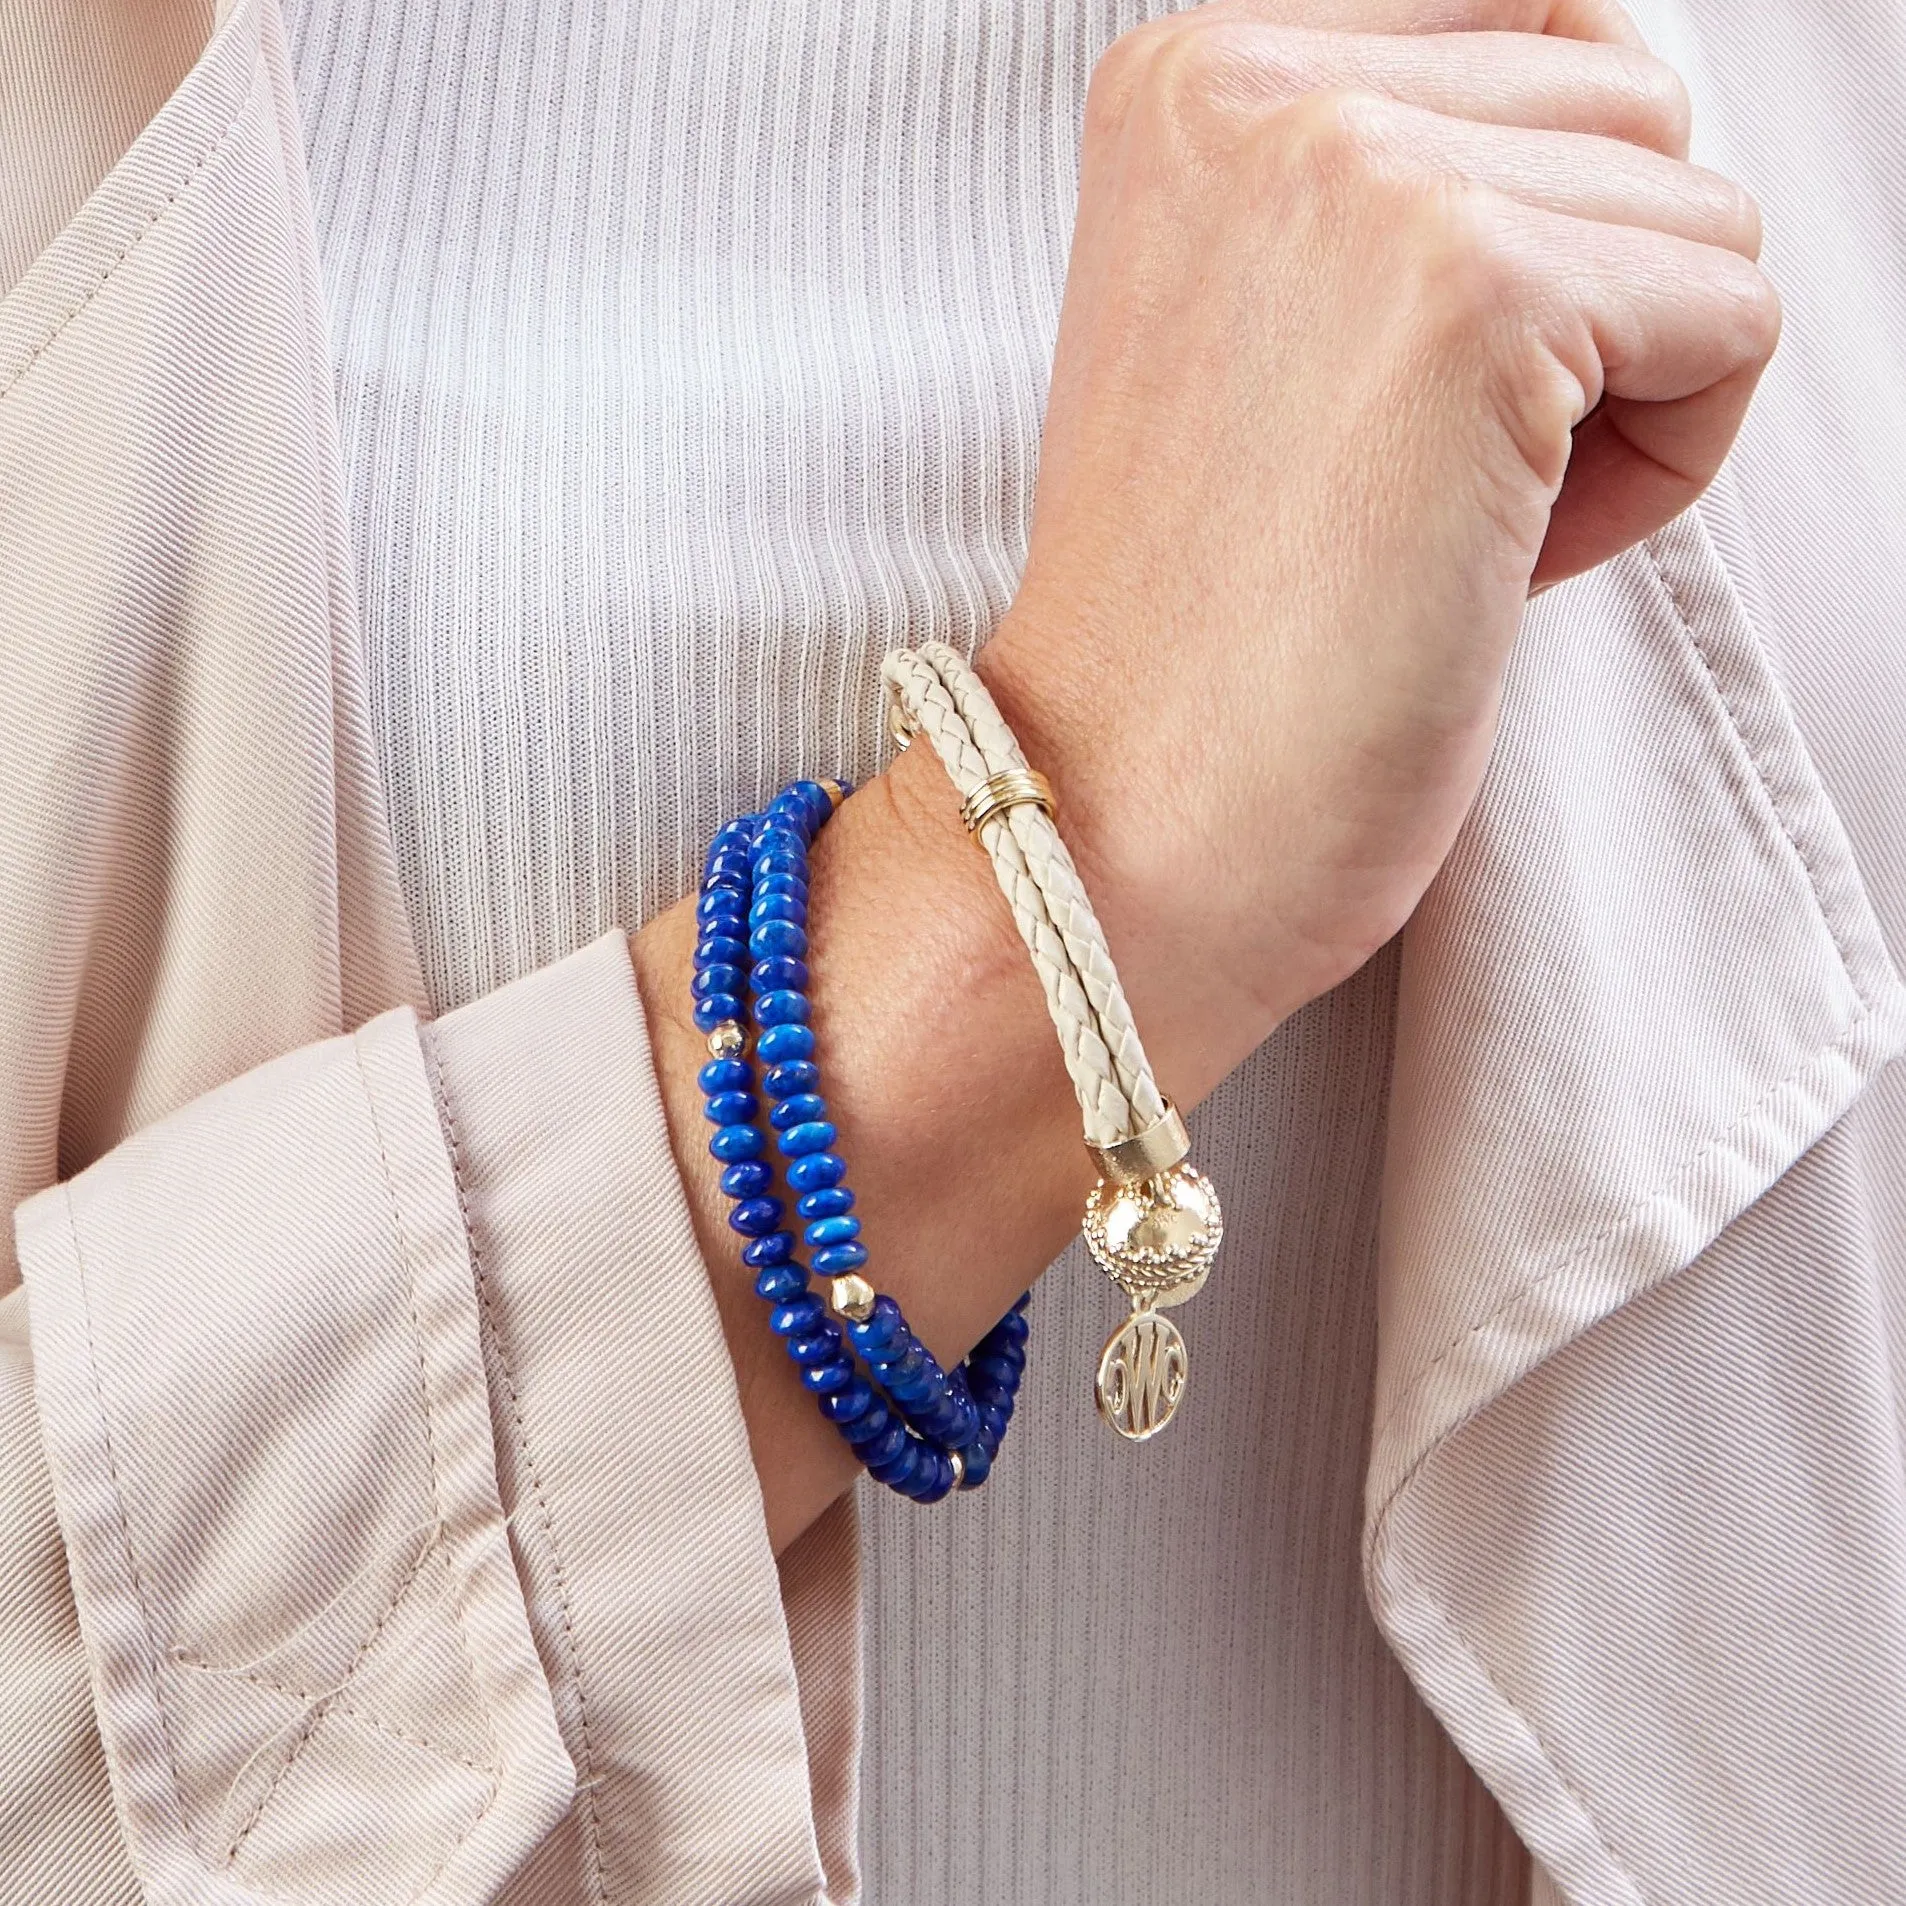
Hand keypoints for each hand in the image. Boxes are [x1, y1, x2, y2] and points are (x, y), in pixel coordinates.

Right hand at [980, 0, 1777, 1074]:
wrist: (1120, 815)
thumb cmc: (1203, 622)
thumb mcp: (1259, 326)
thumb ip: (1403, 174)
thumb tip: (1625, 92)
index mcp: (1191, 79)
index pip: (1523, 24)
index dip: (1524, 228)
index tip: (1397, 398)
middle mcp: (1259, 86)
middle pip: (1620, 105)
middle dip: (1583, 308)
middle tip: (1420, 482)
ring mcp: (1361, 175)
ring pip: (1692, 211)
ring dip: (1624, 393)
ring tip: (1450, 522)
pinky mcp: (1475, 294)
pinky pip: (1732, 316)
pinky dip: (1664, 464)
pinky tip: (1504, 557)